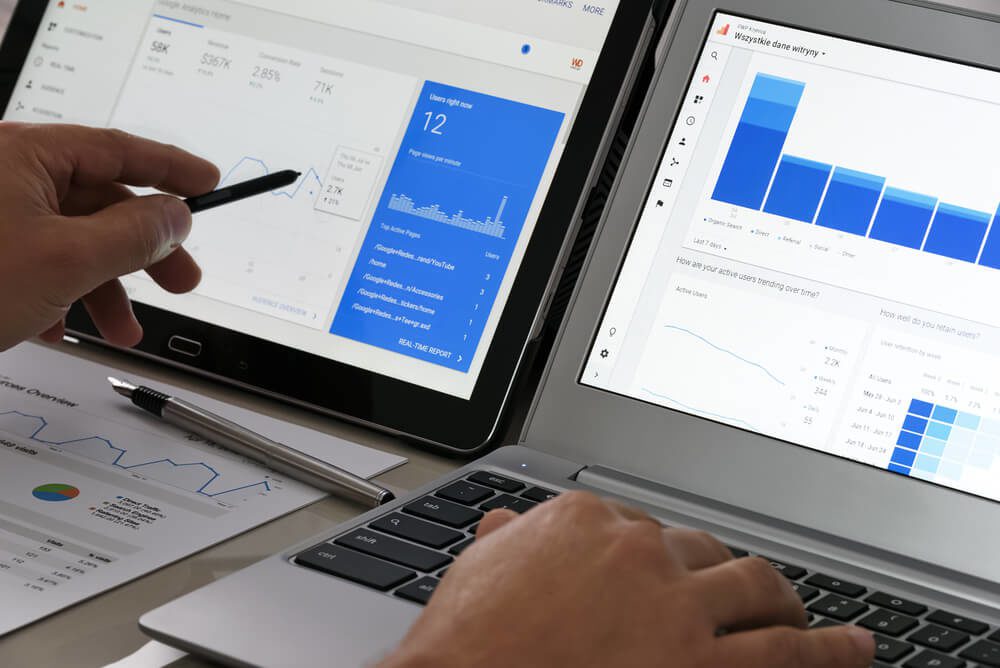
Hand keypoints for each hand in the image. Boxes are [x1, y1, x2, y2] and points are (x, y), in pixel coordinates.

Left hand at [0, 122, 218, 350]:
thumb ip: (136, 234)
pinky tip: (61, 328)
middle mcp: (7, 177)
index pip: (117, 149)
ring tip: (122, 331)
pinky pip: (40, 263)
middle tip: (181, 281)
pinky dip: (62, 296)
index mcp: (24, 156)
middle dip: (143, 251)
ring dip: (105, 289)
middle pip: (100, 202)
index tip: (207, 183)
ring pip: (72, 241)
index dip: (171, 168)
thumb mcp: (68, 260)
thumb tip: (177, 215)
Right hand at [382, 492, 874, 667]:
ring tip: (803, 616)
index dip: (662, 560)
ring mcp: (676, 607)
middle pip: (705, 550)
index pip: (645, 527)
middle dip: (724, 573)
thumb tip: (506, 527)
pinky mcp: (704, 665)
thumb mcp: (479, 576)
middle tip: (742, 595)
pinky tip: (854, 648)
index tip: (669, 577)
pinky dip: (831, 650)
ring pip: (757, 589)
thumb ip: (508, 543)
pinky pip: (789, 652)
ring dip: (786, 601)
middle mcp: (639, 552)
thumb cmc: (466, 643)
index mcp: (585, 521)